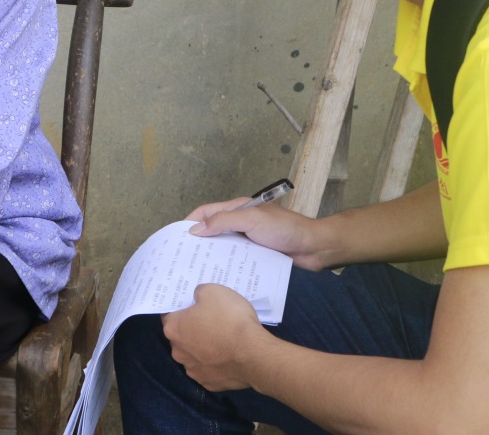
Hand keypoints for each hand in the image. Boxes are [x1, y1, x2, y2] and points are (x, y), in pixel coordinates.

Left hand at [162, 284, 270, 392]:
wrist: (253, 354)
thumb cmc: (229, 319)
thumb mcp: (213, 291)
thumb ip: (199, 293)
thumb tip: (197, 299)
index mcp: (173, 328)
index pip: (169, 314)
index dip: (181, 308)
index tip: (192, 305)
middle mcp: (178, 352)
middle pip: (181, 336)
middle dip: (192, 328)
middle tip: (211, 320)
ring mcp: (193, 371)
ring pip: (194, 355)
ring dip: (203, 348)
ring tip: (223, 339)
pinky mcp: (209, 384)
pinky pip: (209, 369)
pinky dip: (216, 363)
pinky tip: (228, 356)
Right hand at [185, 199, 327, 270]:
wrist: (314, 248)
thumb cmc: (284, 229)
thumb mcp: (252, 220)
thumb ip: (224, 221)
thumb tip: (195, 229)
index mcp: (238, 209)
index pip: (207, 212)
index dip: (189, 222)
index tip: (174, 238)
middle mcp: (241, 224)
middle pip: (212, 231)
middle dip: (197, 243)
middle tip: (181, 260)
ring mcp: (248, 241)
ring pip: (223, 248)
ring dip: (210, 257)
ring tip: (194, 273)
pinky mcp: (256, 257)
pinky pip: (236, 261)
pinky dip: (225, 267)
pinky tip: (217, 280)